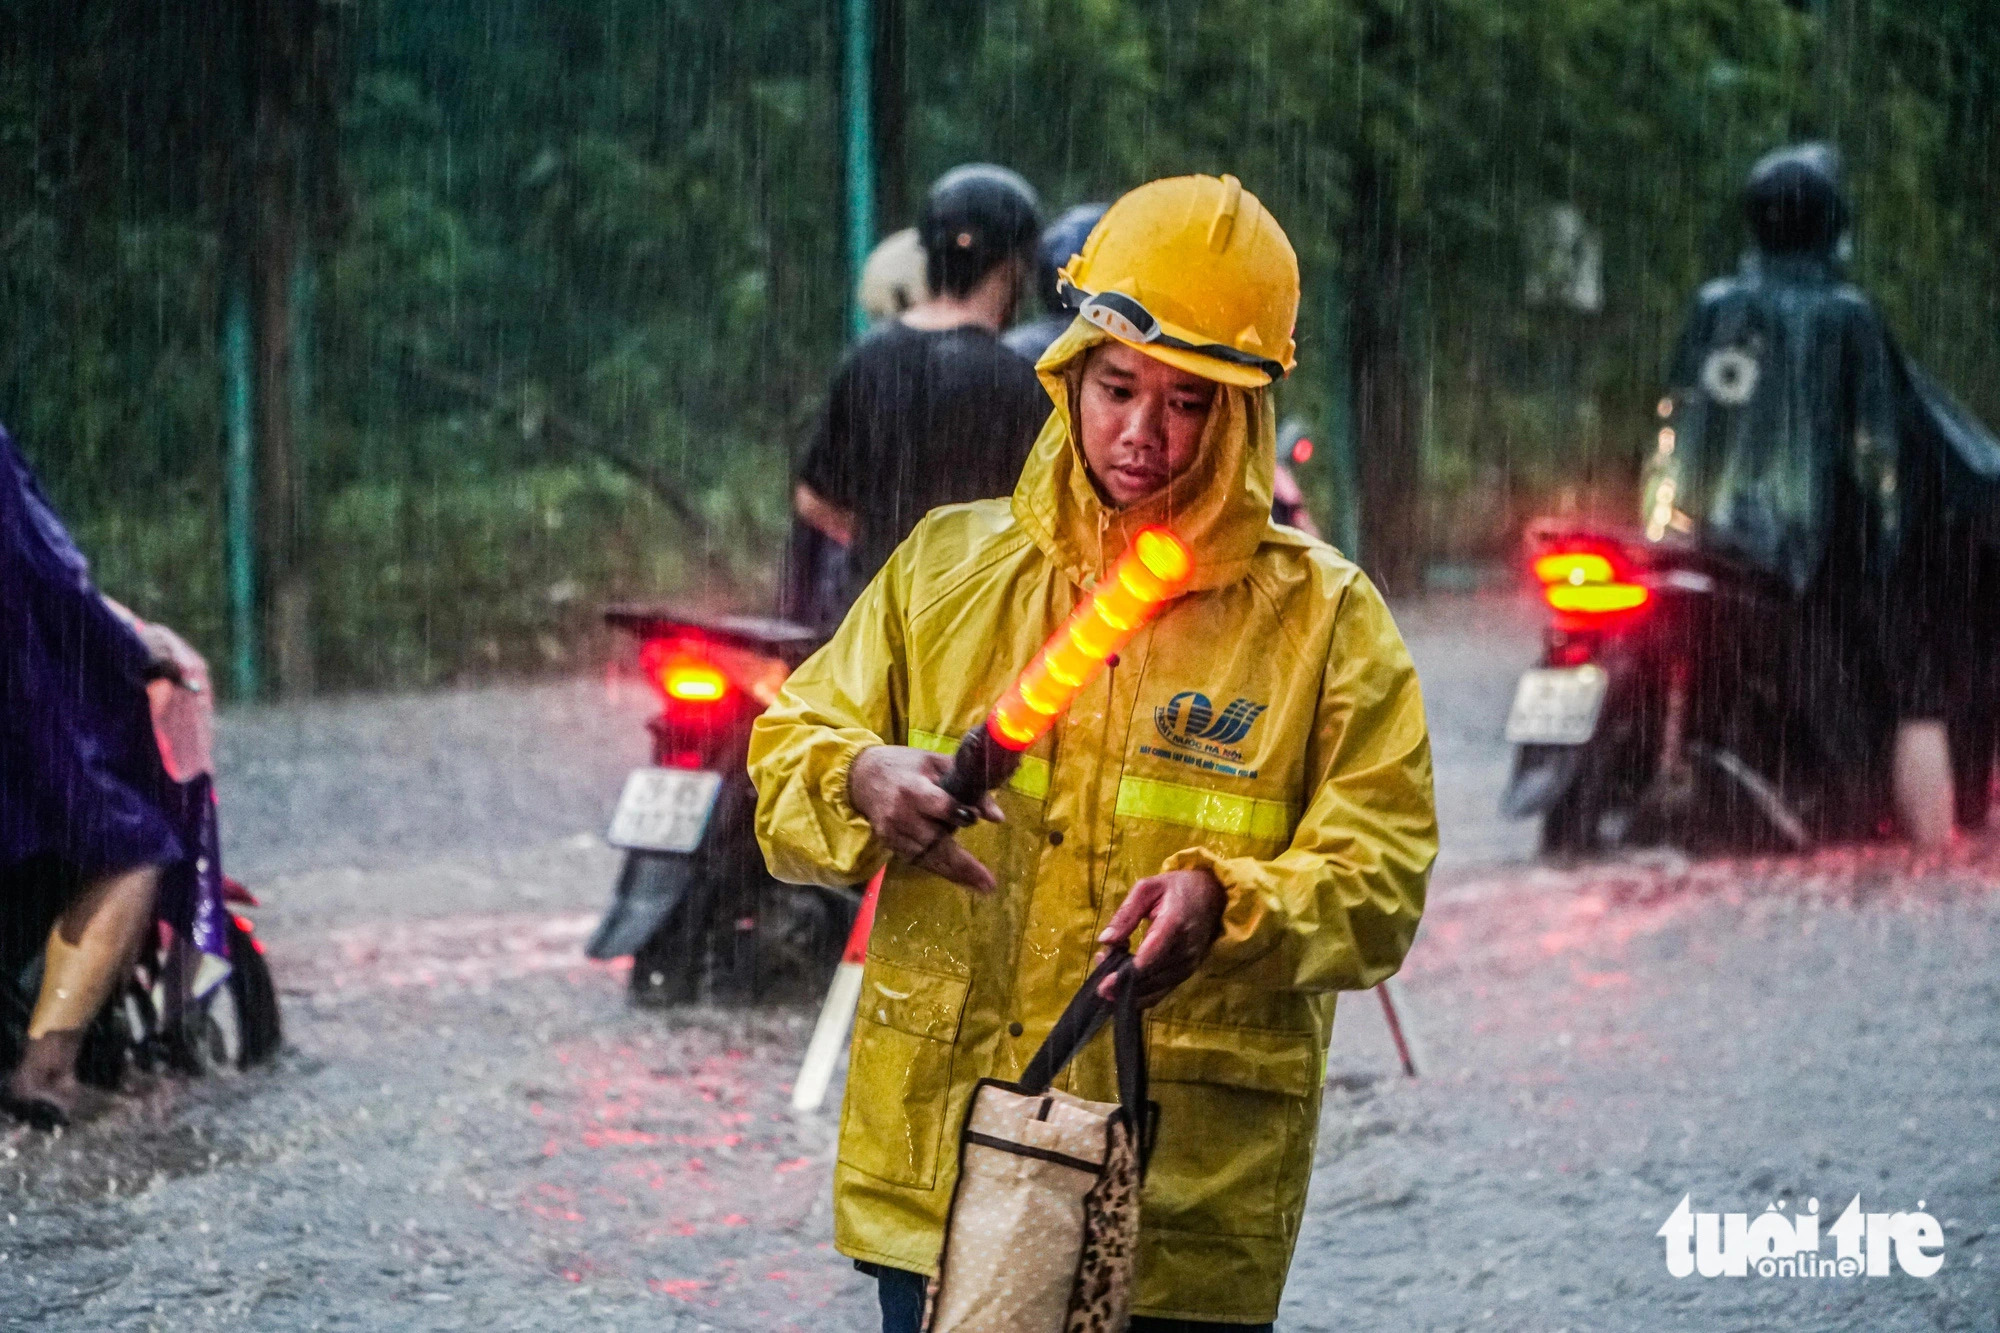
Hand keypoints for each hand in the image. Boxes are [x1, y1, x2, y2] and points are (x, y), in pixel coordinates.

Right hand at [848, 746, 1004, 892]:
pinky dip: (940, 869)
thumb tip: (998, 817)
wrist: (861, 775)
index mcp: (912, 788)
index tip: (974, 818)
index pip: (936, 805)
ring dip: (955, 871)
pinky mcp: (889, 843)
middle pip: (933, 841)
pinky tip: (962, 879)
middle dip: (962, 864)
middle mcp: (900, 814)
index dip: (955, 813)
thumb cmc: (905, 766)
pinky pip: (918, 860)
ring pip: (927, 857)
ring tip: (982, 884)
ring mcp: (892, 832)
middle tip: (988, 884)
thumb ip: (969, 786)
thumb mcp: (937, 764)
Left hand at [1094, 869, 1226, 1007]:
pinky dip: (1141, 993)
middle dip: (1121, 982)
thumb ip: (1126, 913)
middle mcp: (1185, 949)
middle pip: (1151, 977)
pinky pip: (1162, 991)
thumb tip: (1105, 940)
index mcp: (1174, 924)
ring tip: (1108, 975)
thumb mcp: (1147, 888)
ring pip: (1155, 989)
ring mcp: (1189, 963)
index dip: (1128, 972)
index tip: (1105, 982)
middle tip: (1100, 971)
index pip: (1152, 955)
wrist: (1212, 895)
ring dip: (1129, 989)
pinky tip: (1124, 984)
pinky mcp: (1188, 972)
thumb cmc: (1176, 888)